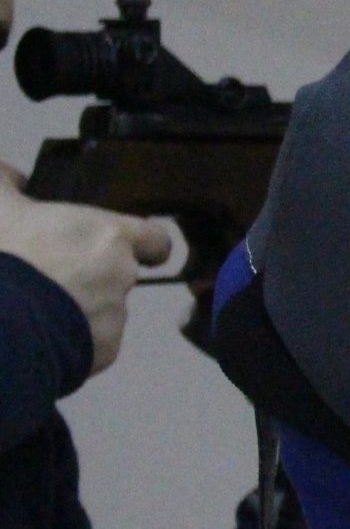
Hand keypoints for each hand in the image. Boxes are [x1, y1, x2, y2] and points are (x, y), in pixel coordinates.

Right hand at [0, 168, 172, 375]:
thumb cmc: (4, 255)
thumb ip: (5, 183)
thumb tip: (12, 175)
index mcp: (110, 236)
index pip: (155, 238)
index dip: (145, 244)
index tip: (130, 248)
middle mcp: (122, 275)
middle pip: (119, 276)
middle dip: (92, 279)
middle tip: (51, 280)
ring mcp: (114, 316)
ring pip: (104, 312)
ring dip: (79, 311)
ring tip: (36, 310)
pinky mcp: (103, 352)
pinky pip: (91, 346)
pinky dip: (72, 343)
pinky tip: (39, 335)